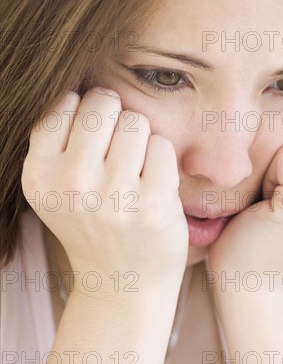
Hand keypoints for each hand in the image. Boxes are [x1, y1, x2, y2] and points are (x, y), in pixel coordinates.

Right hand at [21, 88, 188, 295]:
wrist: (121, 284)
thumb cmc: (92, 224)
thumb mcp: (55, 186)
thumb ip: (59, 137)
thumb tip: (85, 79)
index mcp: (39, 174)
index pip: (66, 102)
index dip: (86, 115)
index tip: (92, 142)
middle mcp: (71, 184)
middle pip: (104, 103)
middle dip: (115, 120)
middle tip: (116, 154)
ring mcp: (113, 196)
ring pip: (136, 120)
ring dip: (140, 141)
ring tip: (132, 174)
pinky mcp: (153, 205)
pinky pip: (162, 145)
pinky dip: (161, 161)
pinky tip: (152, 187)